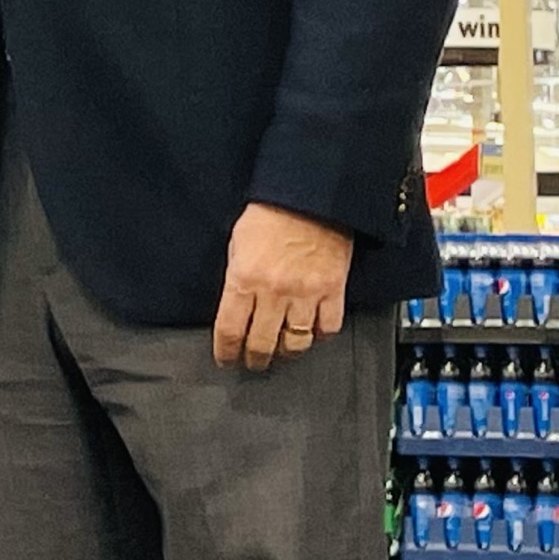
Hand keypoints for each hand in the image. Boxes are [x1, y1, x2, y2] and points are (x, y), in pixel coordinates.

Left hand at [212, 202, 354, 371]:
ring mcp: (306, 294)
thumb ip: (237, 277)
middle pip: (262, 343)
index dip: (226, 351)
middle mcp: (274, 292)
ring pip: (296, 343)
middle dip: (255, 359)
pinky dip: (320, 335)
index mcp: (244, 278)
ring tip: (282, 351)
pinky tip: (312, 333)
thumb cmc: (270, 212)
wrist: (310, 196)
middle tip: (253, 362)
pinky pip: (328, 328)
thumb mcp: (237, 243)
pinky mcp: (333, 291)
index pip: (230, 330)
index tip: (225, 358)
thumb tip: (235, 304)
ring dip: (287, 352)